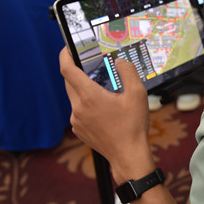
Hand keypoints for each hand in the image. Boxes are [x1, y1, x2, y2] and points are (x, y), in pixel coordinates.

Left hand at [59, 48, 154, 182]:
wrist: (128, 155)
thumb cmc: (133, 126)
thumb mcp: (138, 94)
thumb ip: (128, 72)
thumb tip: (119, 62)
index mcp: (90, 97)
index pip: (67, 70)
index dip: (65, 56)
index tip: (68, 48)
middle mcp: (78, 108)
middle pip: (69, 82)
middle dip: (77, 71)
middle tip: (91, 66)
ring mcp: (76, 121)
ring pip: (74, 97)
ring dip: (84, 89)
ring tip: (103, 90)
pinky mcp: (79, 130)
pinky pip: (78, 111)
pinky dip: (87, 104)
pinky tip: (104, 108)